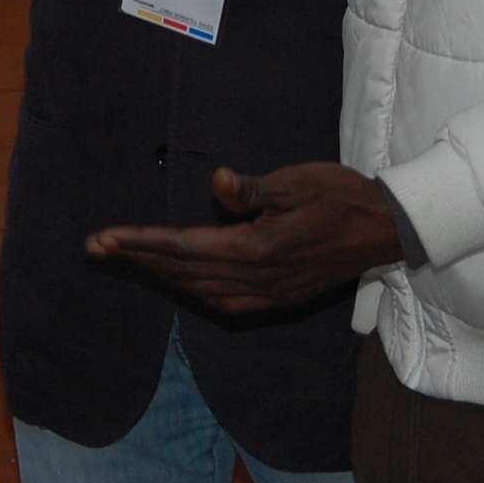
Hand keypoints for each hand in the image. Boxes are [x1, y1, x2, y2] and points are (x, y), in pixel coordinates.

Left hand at [86, 162, 403, 314]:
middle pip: (183, 273)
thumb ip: (252, 189)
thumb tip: (218, 180)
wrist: (385, 230)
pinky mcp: (277, 300)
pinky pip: (222, 301)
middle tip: (97, 248)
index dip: (141, 243)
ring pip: (199, 291)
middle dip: (138, 260)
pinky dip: (193, 290)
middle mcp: (258, 280)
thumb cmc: (340, 196)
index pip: (184, 248)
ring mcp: (268, 295)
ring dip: (162, 276)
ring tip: (130, 259)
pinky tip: (180, 279)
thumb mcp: (297, 181)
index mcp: (258, 250)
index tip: (104, 239)